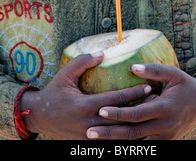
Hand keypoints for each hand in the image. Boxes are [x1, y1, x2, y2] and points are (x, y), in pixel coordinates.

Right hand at [20, 52, 151, 139]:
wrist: (39, 117)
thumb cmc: (54, 92)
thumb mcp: (65, 74)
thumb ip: (83, 62)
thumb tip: (102, 53)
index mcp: (84, 105)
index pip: (115, 99)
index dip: (133, 93)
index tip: (148, 86)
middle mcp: (88, 123)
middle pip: (121, 118)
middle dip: (140, 109)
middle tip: (156, 100)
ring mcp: (88, 135)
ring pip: (118, 133)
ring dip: (135, 124)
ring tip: (150, 114)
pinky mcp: (87, 142)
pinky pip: (109, 141)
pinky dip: (124, 136)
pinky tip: (136, 129)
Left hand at [87, 64, 195, 139]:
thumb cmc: (184, 84)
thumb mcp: (173, 73)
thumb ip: (153, 70)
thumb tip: (133, 67)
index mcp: (164, 108)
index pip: (136, 114)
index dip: (118, 113)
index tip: (101, 109)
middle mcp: (164, 126)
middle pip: (132, 133)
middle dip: (110, 133)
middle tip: (90, 131)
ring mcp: (164, 137)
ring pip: (136, 142)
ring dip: (116, 142)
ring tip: (96, 139)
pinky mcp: (164, 142)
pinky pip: (143, 145)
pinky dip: (128, 145)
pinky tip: (112, 142)